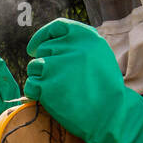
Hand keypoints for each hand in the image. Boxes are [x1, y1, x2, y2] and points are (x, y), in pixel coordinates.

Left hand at [22, 19, 123, 142]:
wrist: (111, 116)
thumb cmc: (104, 88)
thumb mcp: (99, 56)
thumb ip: (77, 46)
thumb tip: (46, 43)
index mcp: (86, 37)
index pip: (57, 27)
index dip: (42, 36)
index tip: (34, 48)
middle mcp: (71, 48)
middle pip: (43, 50)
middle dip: (46, 64)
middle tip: (60, 81)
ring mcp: (57, 66)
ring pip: (34, 66)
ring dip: (40, 78)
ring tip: (59, 91)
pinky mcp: (47, 86)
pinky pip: (30, 84)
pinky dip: (35, 93)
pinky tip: (51, 100)